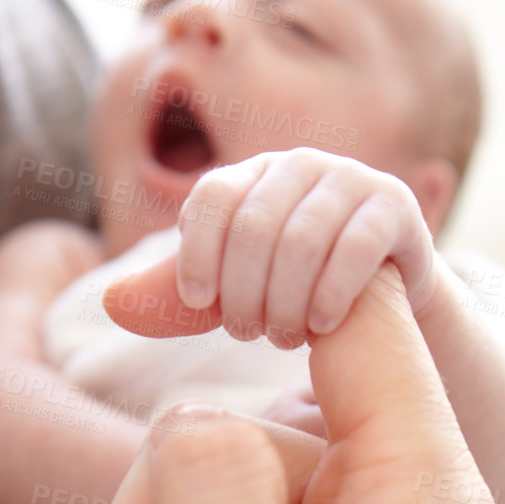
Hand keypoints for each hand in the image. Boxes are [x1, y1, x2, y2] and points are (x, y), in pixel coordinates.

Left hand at [167, 148, 438, 349]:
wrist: (382, 304)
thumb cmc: (291, 294)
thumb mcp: (227, 296)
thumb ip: (173, 297)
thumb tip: (109, 301)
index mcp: (252, 175)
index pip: (211, 197)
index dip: (196, 252)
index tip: (197, 303)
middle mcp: (301, 166)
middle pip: (254, 225)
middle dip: (244, 291)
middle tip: (248, 335)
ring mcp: (352, 181)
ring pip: (302, 239)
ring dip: (286, 300)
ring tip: (284, 337)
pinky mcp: (395, 208)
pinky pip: (355, 247)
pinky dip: (331, 294)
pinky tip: (321, 327)